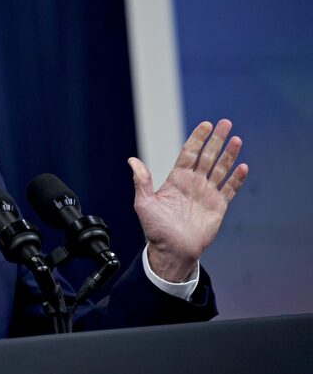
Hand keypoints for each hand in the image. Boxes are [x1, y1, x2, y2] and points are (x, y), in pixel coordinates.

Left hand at [128, 119, 248, 281]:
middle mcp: (193, 183)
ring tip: (236, 139)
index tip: (205, 125)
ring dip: (229, 155)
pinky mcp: (217, 207)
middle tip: (225, 123)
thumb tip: (131, 160)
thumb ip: (141, 181)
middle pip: (207, 156)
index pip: (189, 153)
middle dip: (216, 140)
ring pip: (220, 169)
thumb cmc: (155, 229)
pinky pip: (229, 189)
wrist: (171, 251)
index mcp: (176, 179)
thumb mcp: (144, 203)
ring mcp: (206, 194)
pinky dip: (236, 179)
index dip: (197, 139)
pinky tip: (242, 166)